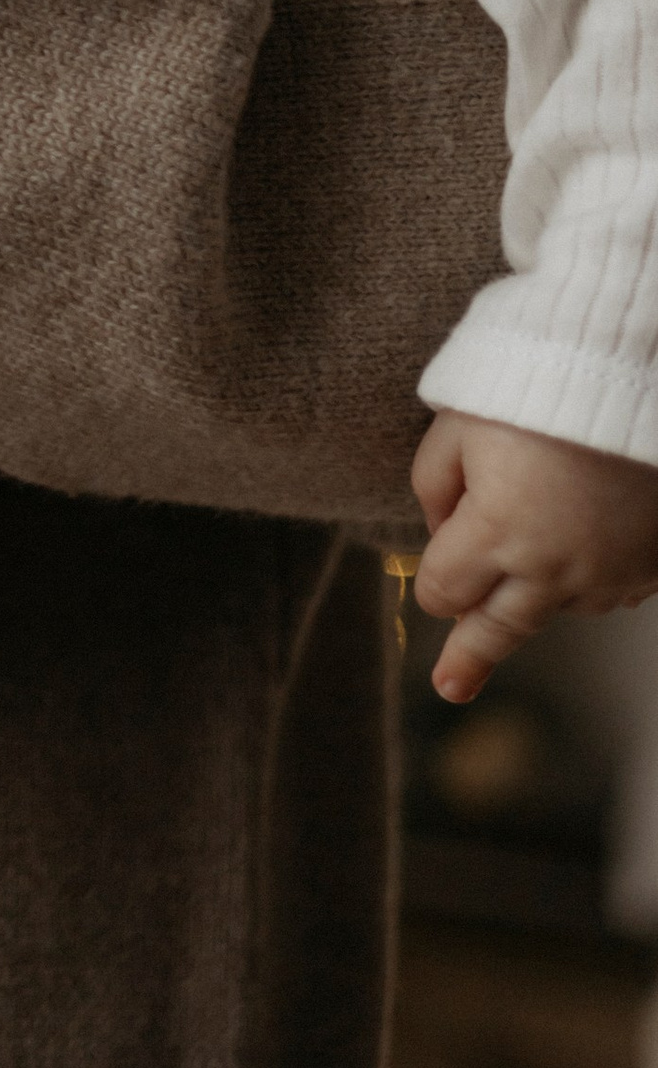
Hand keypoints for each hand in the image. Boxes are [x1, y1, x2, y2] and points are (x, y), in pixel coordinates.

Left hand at [413, 408, 657, 698]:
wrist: (630, 379)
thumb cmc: (535, 389)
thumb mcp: (457, 426)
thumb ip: (433, 486)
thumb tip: (439, 532)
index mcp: (495, 533)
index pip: (443, 590)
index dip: (433, 581)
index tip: (432, 580)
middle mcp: (552, 567)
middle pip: (498, 628)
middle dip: (470, 656)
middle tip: (449, 688)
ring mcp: (608, 572)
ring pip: (556, 609)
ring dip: (534, 598)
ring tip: (522, 584)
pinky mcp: (652, 566)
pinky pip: (610, 591)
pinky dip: (590, 579)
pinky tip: (583, 547)